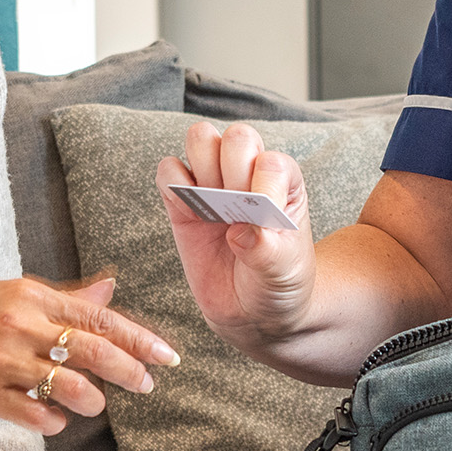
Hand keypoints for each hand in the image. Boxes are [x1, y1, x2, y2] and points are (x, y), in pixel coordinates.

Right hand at [0, 276, 180, 435]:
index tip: (164, 355)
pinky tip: (56, 419)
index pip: (98, 318)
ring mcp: (4, 361)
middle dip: (129, 370)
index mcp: (32, 298)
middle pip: (92, 350)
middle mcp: (21, 326)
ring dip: (92, 400)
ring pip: (69, 386)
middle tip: (146, 383)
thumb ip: (66, 299)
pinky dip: (54, 421)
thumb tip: (108, 289)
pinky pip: (35, 414)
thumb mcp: (16, 295)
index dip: (138, 338)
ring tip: (95, 404)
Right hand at [155, 122, 316, 349]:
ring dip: (203, 171)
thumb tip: (242, 232)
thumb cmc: (279, 283)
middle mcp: (250, 172)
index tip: (263, 221)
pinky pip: (168, 170)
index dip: (262, 186)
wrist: (254, 313)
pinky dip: (173, 187)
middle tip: (235, 212)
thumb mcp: (284, 272)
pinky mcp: (183, 201)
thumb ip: (268, 251)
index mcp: (284, 182)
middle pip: (236, 137)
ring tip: (212, 211)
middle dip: (232, 172)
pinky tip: (189, 216)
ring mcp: (214, 183)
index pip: (270, 160)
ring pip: (200, 139)